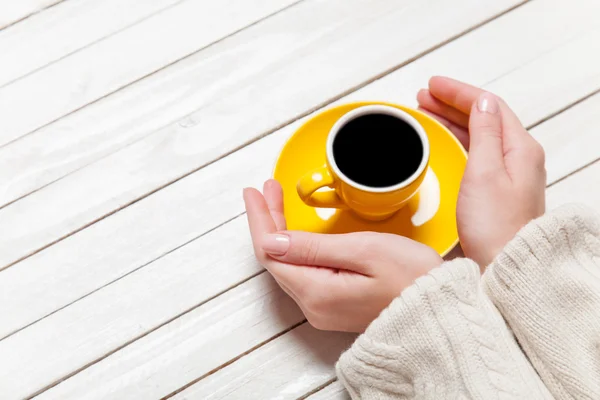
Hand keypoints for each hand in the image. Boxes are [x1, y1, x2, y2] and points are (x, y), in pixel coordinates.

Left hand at [243, 180, 442, 332]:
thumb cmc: (412, 278)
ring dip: (281, 231)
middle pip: (276, 258)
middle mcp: (313, 306)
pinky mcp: (333, 305)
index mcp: (316, 292)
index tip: (255, 192)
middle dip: (268, 220)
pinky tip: (297, 232)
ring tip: (277, 201)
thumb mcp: (364, 251)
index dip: (260, 219)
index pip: (270, 252)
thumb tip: (272, 240)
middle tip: (268, 188)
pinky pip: (303, 272)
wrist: (441, 311)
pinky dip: (296, 247)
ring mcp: (323, 309)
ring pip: (288, 264)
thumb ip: (314, 247)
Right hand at [417, 77, 545, 266]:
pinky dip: (457, 140)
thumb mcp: (484, 172)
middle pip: (483, 118)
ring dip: (452, 121)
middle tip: (424, 96)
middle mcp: (518, 158)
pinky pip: (476, 153)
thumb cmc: (496, 227)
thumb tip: (483, 102)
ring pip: (478, 134)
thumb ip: (483, 133)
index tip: (433, 84)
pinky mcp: (497, 190)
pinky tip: (443, 142)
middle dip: (452, 104)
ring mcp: (509, 175)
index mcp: (519, 148)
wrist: (505, 266)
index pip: (488, 105)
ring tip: (427, 113)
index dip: (458, 92)